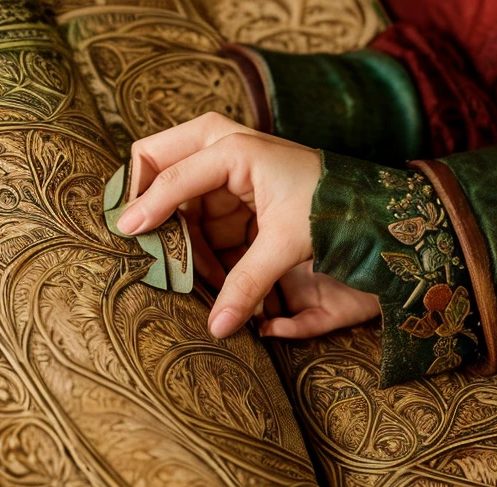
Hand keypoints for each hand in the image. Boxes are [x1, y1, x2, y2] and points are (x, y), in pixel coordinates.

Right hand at [116, 112, 379, 338]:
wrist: (371, 207)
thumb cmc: (332, 210)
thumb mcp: (286, 244)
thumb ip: (247, 284)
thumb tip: (217, 327)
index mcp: (236, 150)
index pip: (174, 176)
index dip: (146, 206)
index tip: (125, 232)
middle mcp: (225, 148)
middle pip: (160, 157)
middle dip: (146, 194)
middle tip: (133, 231)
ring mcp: (227, 165)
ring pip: (176, 191)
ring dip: (173, 228)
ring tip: (177, 267)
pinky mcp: (233, 188)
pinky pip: (197, 211)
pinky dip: (193, 238)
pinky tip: (200, 269)